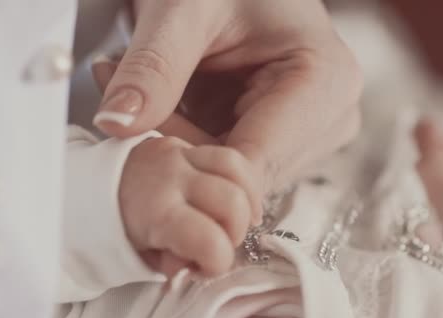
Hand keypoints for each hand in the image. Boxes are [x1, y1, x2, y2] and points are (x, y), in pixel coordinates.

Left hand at [93, 0, 361, 193]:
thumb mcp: (183, 10)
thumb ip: (152, 66)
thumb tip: (117, 124)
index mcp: (325, 82)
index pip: (254, 163)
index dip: (188, 168)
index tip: (129, 148)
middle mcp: (326, 118)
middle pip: (240, 174)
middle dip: (175, 148)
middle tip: (123, 98)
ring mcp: (305, 134)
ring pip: (227, 176)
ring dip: (174, 143)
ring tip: (138, 89)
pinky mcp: (280, 140)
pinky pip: (224, 165)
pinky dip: (183, 141)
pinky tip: (161, 102)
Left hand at [120, 136, 260, 276]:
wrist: (84, 185)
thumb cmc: (115, 225)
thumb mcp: (138, 254)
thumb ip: (171, 258)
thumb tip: (191, 263)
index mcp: (158, 211)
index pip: (210, 241)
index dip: (218, 261)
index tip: (205, 267)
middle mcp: (173, 175)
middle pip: (234, 202)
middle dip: (237, 229)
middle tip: (221, 240)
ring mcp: (179, 152)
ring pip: (239, 166)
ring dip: (247, 195)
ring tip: (239, 215)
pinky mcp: (183, 142)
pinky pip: (225, 154)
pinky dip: (238, 177)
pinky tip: (234, 194)